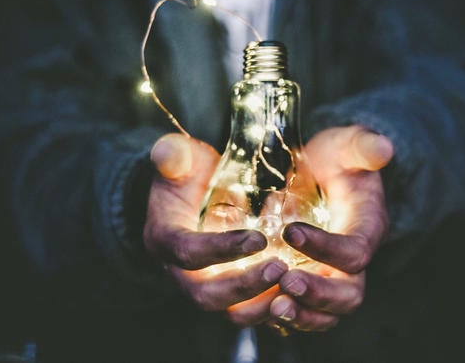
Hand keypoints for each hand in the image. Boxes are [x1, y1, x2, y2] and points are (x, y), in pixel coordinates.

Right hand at [143, 133, 287, 314]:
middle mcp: (180, 272)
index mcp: (164, 239)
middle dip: (244, 286)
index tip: (259, 239)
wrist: (192, 195)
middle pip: (207, 295)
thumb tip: (167, 153)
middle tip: (280, 268)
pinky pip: (249, 311)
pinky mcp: (228, 293)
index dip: (221, 249)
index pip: (188, 252)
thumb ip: (174, 155)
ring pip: (229, 312)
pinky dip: (273, 308)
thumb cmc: (188, 174)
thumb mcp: (180, 158)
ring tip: (295, 286)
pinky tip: (300, 294)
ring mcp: (205, 286)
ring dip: (262, 304)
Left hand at [269, 125, 393, 332]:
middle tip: (286, 282)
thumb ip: (362, 146)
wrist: (322, 175)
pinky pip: (302, 312)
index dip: (326, 247)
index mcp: (366, 229)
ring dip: (302, 315)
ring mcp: (330, 277)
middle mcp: (352, 262)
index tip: (290, 231)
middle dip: (319, 294)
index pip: (355, 252)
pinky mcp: (308, 283)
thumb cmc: (335, 160)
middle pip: (348, 294)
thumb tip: (383, 147)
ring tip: (274, 307)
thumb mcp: (347, 145)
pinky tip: (258, 308)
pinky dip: (284, 317)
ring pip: (326, 314)